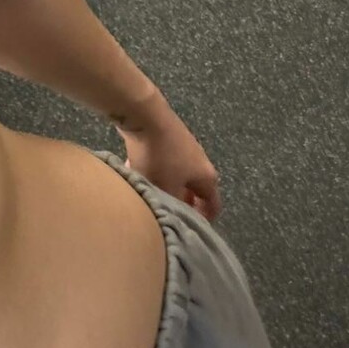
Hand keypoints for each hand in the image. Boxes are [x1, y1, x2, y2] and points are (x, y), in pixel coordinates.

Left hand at [115, 93, 221, 222]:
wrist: (145, 117)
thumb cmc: (158, 158)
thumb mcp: (165, 189)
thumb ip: (173, 207)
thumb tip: (175, 218)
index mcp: (207, 178)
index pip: (213, 206)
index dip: (203, 221)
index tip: (187, 230)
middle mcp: (201, 163)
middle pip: (194, 192)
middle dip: (179, 205)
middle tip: (162, 214)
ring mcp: (186, 149)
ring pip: (176, 178)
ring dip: (163, 188)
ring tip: (146, 195)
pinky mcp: (169, 139)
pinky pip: (164, 164)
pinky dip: (154, 172)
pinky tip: (135, 174)